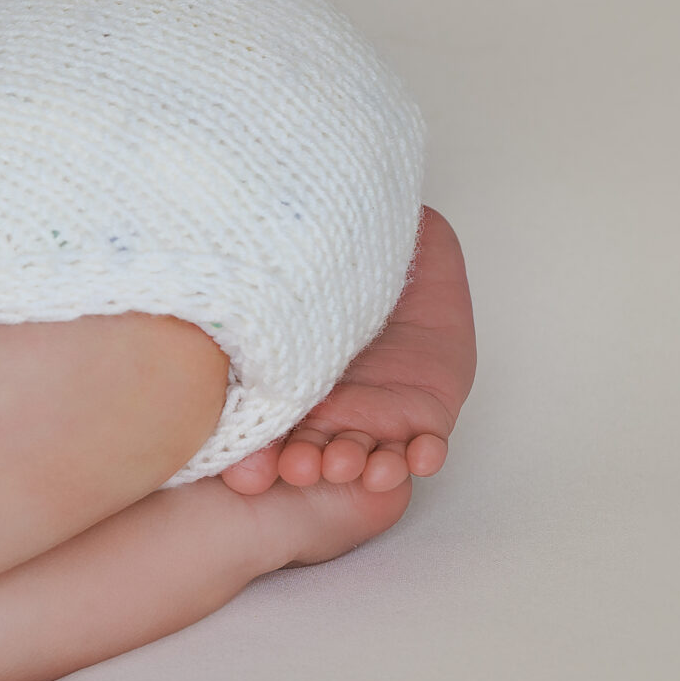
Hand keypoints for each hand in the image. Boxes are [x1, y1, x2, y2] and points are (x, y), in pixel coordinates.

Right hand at [219, 206, 476, 497]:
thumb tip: (298, 217)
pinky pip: (418, 451)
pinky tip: (418, 454)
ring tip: (349, 461)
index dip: (258, 444)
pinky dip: (418, 457)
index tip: (252, 462)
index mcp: (295, 377)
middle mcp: (323, 404)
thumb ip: (325, 239)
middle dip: (301, 461)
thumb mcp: (347, 252)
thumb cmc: (377, 273)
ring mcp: (370, 419)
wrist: (426, 287)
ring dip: (349, 464)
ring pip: (353, 456)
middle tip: (300, 463)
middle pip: (302, 446)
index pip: (265, 417)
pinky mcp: (419, 426)